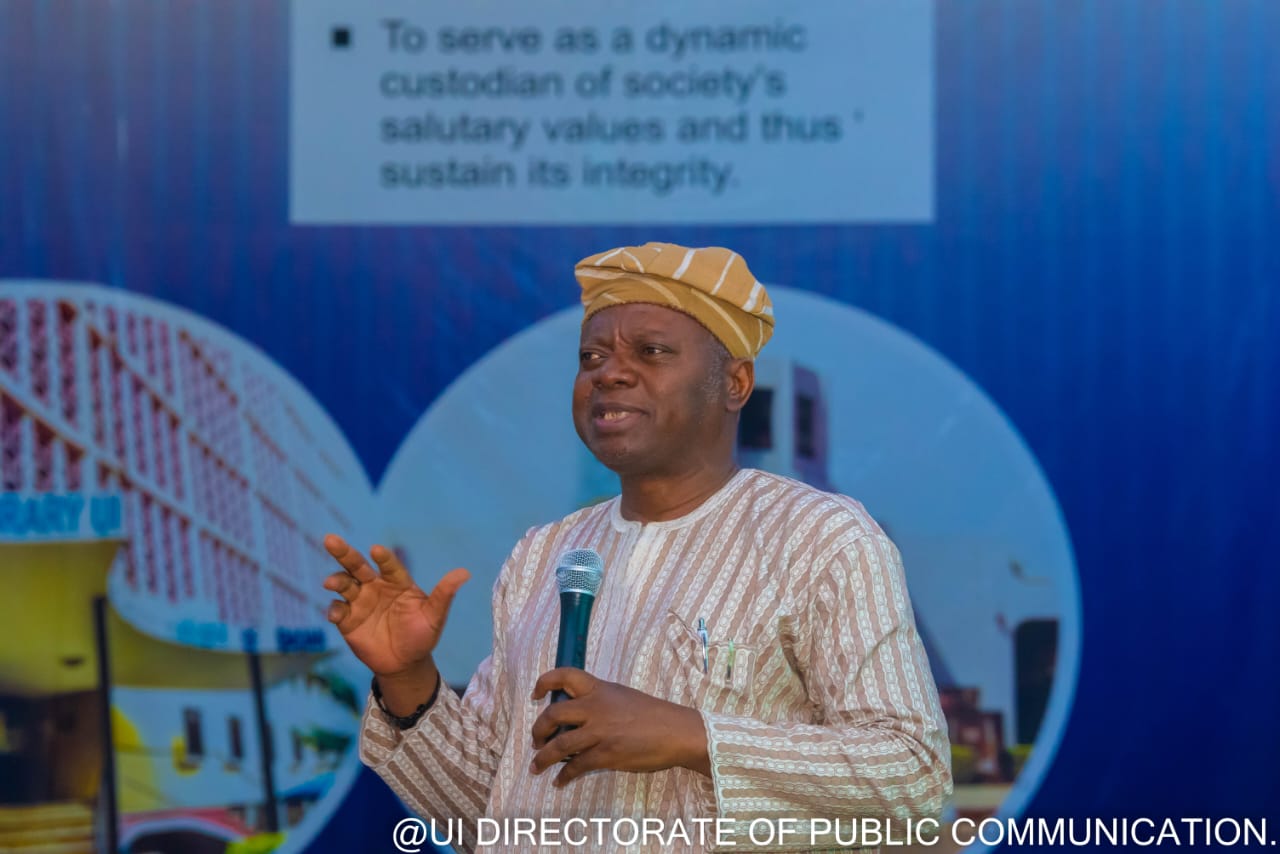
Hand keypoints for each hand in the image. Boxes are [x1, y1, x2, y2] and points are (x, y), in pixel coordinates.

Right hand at [322, 534, 469, 682]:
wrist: (405, 664)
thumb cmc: (422, 636)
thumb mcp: (434, 617)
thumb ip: (444, 595)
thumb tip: (465, 573)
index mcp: (397, 583)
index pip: (389, 566)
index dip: (383, 558)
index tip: (376, 550)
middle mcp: (375, 587)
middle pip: (357, 566)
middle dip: (344, 553)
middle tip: (330, 540)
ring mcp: (360, 602)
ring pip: (344, 584)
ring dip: (337, 580)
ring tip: (331, 582)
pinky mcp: (348, 620)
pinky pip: (338, 610)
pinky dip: (334, 610)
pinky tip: (336, 613)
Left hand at [528, 668, 709, 785]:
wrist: (676, 732)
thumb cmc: (653, 714)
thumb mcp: (623, 697)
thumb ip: (599, 702)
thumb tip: (578, 715)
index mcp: (600, 689)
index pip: (564, 676)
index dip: (544, 683)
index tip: (535, 695)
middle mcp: (594, 708)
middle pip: (552, 714)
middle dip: (537, 730)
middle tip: (535, 740)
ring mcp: (599, 732)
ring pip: (558, 745)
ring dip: (542, 758)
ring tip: (536, 766)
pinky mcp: (605, 755)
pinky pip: (575, 766)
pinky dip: (564, 776)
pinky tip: (560, 781)